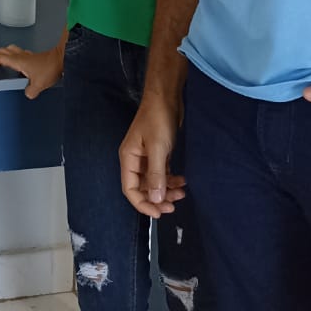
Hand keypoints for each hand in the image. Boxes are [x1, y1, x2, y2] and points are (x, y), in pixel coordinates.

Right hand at [0, 43, 61, 98]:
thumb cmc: (51, 68)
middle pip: (2, 51)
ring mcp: (27, 55)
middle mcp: (21, 55)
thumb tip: (27, 93)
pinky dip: (12, 56)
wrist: (63, 58)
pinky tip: (15, 63)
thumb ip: (30, 91)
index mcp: (18, 61)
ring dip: (1, 54)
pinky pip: (18, 53)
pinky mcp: (33, 56)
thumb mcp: (39, 84)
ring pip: (9, 50)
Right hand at [119, 93, 185, 216]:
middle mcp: (135, 160)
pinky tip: (182, 181)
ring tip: (182, 193)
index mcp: (128, 158)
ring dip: (166, 190)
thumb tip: (156, 200)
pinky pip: (162, 173)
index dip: (143, 203)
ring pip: (154, 181)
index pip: (130, 189)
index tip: (159, 213)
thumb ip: (156, 175)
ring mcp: (147, 156)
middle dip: (157, 198)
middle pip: (142, 187)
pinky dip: (171, 179)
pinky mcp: (158, 152)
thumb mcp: (158, 148)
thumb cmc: (158, 119)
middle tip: (173, 206)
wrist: (166, 97)